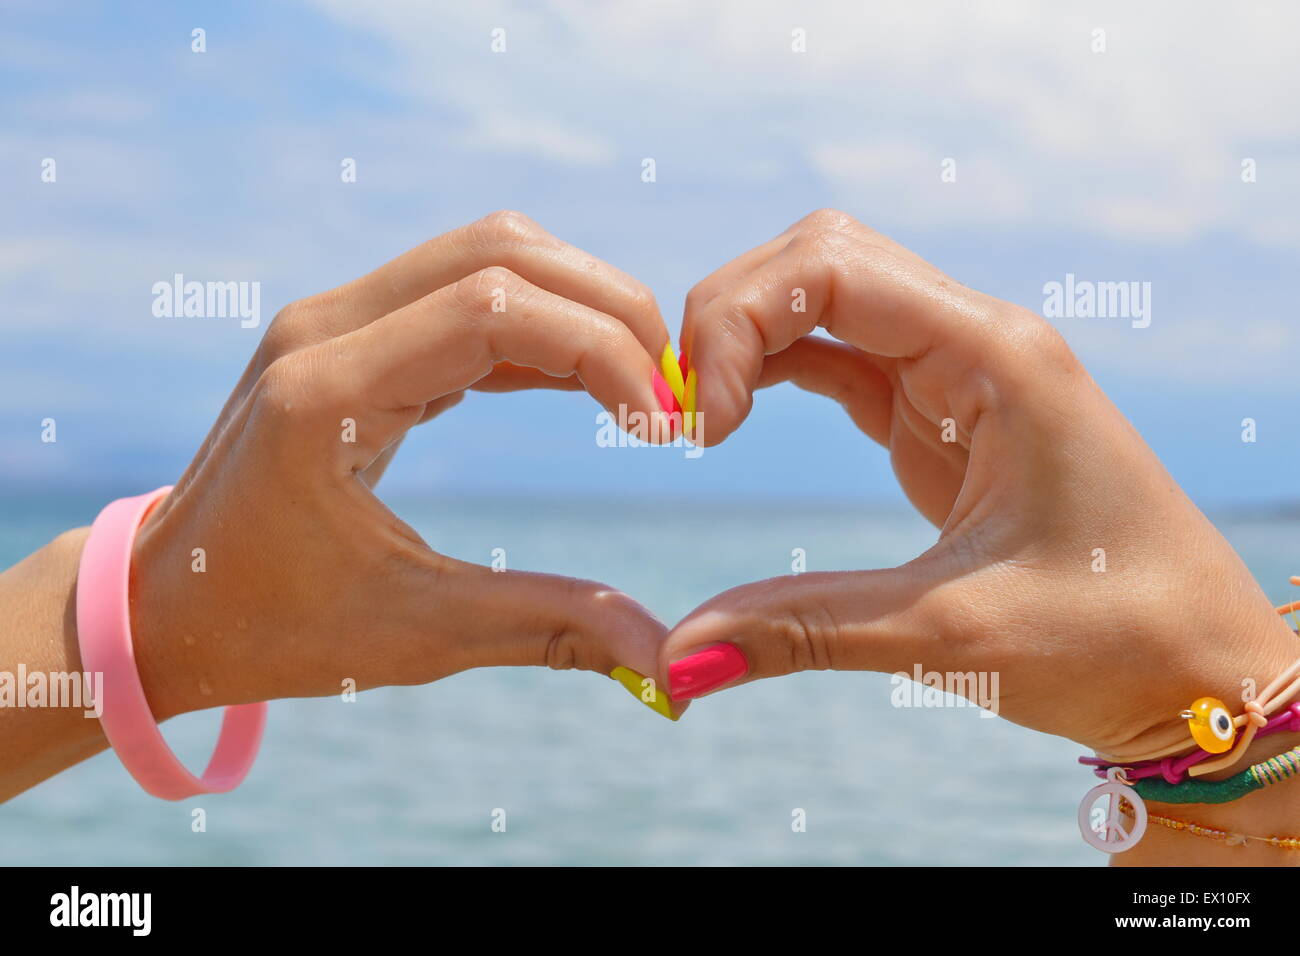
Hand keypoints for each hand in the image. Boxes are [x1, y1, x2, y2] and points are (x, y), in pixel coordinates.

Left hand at [129, 211, 681, 720]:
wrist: (162, 607)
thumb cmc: (268, 627)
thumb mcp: (414, 635)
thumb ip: (547, 628)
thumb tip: (668, 661)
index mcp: (325, 394)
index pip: (495, 310)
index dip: (603, 352)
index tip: (662, 427)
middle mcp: (323, 327)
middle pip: (502, 250)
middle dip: (609, 310)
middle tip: (667, 397)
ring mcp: (331, 318)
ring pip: (487, 253)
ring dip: (579, 305)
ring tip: (637, 388)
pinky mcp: (348, 332)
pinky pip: (463, 291)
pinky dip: (538, 323)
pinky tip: (582, 380)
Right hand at [665, 209, 1294, 763]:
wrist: (1198, 673)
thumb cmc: (1115, 639)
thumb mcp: (951, 634)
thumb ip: (803, 630)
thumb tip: (676, 662)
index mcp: (996, 355)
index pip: (833, 266)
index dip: (740, 322)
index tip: (702, 428)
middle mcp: (977, 341)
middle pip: (822, 257)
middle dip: (732, 314)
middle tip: (684, 414)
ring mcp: (959, 374)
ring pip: (826, 298)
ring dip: (747, 338)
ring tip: (697, 420)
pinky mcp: (940, 418)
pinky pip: (840, 360)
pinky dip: (775, 374)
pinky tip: (733, 421)